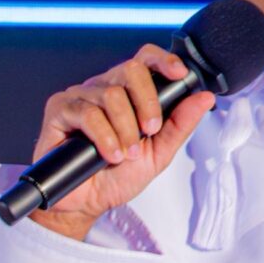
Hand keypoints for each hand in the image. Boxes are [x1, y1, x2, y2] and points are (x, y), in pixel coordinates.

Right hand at [26, 43, 216, 239]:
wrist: (87, 202)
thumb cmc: (118, 176)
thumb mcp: (158, 153)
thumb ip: (180, 124)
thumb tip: (204, 97)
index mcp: (128, 93)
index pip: (145, 59)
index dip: (164, 60)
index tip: (179, 75)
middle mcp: (104, 88)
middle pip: (131, 70)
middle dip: (147, 102)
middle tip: (150, 131)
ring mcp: (80, 96)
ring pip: (110, 94)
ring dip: (125, 129)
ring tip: (126, 154)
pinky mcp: (59, 109)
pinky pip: (87, 113)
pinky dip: (104, 136)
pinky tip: (109, 154)